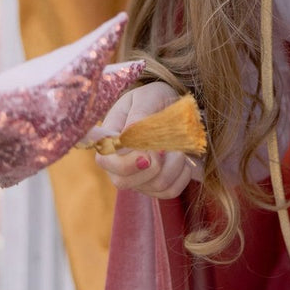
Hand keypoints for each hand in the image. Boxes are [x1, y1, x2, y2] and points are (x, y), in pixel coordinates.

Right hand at [89, 81, 202, 199]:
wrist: (170, 105)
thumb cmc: (153, 98)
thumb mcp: (147, 97)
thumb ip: (139, 115)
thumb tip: (128, 134)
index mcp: (110, 139)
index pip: (105, 161)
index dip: (126, 164)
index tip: (149, 155)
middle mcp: (118, 164)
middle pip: (124, 182)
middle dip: (153, 167)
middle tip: (168, 147)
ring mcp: (136, 177)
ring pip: (152, 187)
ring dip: (173, 167)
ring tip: (179, 148)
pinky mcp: (155, 185)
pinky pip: (169, 192)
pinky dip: (182, 176)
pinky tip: (184, 160)